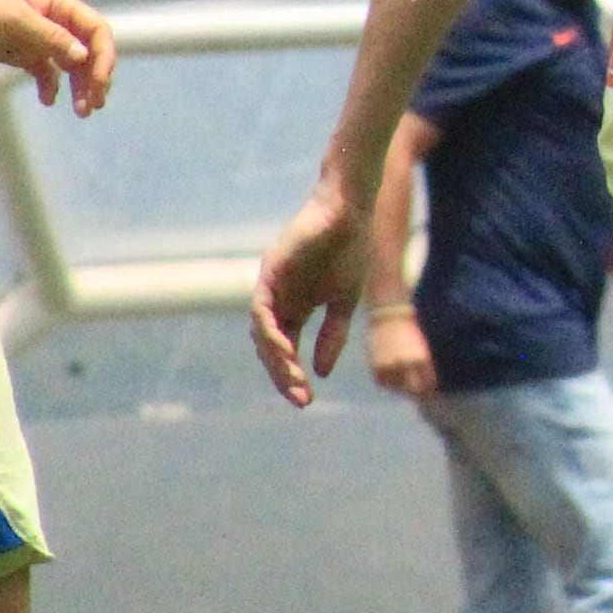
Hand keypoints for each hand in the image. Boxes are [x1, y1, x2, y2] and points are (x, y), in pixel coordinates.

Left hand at [0, 0, 116, 113]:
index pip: (97, 31)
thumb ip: (51, 37)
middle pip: (89, 51)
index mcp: (60, 5)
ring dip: (79, 87)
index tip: (100, 84)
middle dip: (95, 78)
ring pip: (72, 65)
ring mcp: (39, 39)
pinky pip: (47, 73)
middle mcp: (56, 21)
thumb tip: (84, 56)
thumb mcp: (15, 20)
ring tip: (81, 112)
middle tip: (92, 106)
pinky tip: (48, 101)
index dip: (104, 57)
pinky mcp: (22, 54)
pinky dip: (51, 87)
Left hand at [251, 182, 369, 404]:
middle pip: (271, 347)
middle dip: (283, 375)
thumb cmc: (351, 250)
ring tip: (293, 380)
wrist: (350, 212)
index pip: (287, 349)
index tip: (306, 400)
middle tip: (299, 397)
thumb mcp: (345, 302)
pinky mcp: (270, 273)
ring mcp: (273, 287)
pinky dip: (270, 334)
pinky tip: (286, 351)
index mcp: (297, 307)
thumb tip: (321, 372)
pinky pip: (261, 312)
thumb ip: (333, 335)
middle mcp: (280, 300)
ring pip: (262, 334)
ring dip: (276, 360)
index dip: (292, 376)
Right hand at [368, 306, 439, 396]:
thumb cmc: (409, 327)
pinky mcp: (376, 365)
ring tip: (403, 386)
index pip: (428, 384)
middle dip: (417, 393)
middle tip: (418, 395)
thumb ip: (424, 363)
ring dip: (401, 389)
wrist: (390, 314)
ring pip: (397, 388)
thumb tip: (427, 381)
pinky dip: (387, 384)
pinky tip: (391, 381)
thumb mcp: (421, 345)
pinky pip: (383, 383)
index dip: (430, 391)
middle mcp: (406, 364)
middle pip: (413, 390)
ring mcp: (390, 365)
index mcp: (421, 359)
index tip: (431, 394)